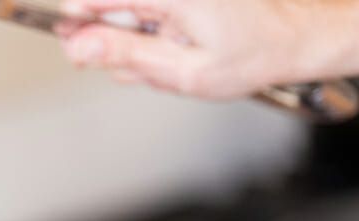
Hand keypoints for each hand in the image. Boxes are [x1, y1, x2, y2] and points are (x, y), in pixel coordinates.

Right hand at [57, 0, 357, 98]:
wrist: (294, 41)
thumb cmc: (252, 56)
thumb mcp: (184, 71)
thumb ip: (128, 56)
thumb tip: (79, 43)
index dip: (75, 19)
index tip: (68, 40)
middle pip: (108, 6)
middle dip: (108, 41)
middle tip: (131, 66)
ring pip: (125, 15)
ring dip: (134, 45)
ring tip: (163, 64)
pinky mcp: (176, 0)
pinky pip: (145, 14)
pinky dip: (150, 39)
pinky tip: (170, 53)